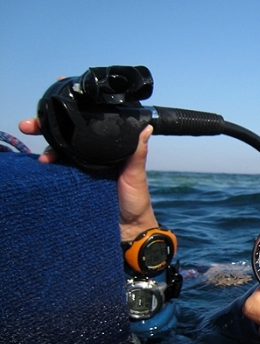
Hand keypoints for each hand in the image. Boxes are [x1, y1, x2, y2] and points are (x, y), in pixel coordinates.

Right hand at [19, 118, 157, 240]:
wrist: (129, 229)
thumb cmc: (137, 200)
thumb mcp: (136, 174)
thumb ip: (138, 153)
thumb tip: (146, 128)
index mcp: (105, 152)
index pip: (84, 133)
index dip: (70, 122)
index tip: (55, 113)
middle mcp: (89, 160)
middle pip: (66, 141)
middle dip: (46, 131)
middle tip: (28, 126)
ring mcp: (78, 173)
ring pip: (58, 157)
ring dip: (47, 153)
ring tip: (44, 159)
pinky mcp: (71, 189)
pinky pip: (56, 178)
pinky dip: (48, 173)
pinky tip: (43, 169)